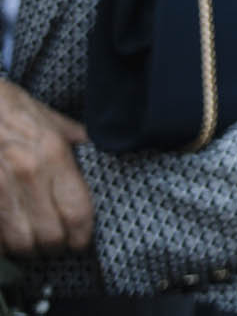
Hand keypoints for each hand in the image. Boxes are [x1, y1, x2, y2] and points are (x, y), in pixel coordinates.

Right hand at [0, 83, 90, 254]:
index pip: (76, 210)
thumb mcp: (55, 121)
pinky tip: (10, 238)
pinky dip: (4, 244)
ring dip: (29, 250)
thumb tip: (102, 155)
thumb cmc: (16, 111)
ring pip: (19, 241)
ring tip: (35, 245)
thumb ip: (79, 143)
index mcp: (55, 155)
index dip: (82, 235)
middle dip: (57, 247)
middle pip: (49, 234)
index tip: (82, 241)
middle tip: (59, 246)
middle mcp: (28, 174)